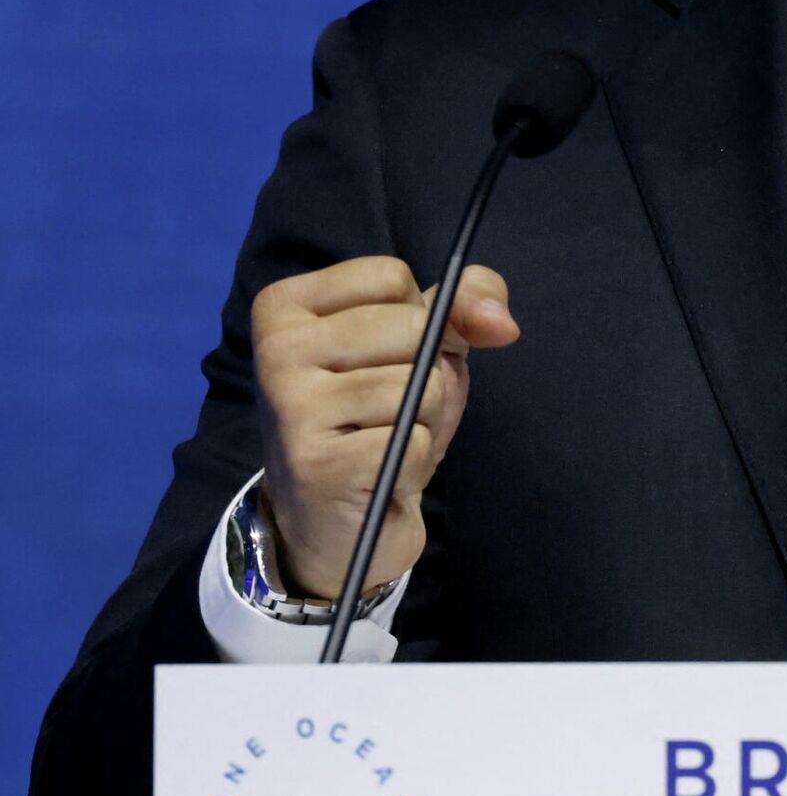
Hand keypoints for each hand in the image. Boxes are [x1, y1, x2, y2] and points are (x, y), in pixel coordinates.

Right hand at [251, 256, 518, 598]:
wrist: (337, 519)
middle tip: (385, 408)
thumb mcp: (425, 341)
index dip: (415, 317)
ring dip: (424, 419)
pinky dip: (417, 459)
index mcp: (285, 306)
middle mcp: (275, 350)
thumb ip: (469, 302)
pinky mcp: (318, 467)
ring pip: (419, 386)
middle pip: (412, 326)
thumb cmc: (378, 413)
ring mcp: (292, 410)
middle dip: (426, 371)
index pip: (392, 276)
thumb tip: (502, 323)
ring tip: (383, 439)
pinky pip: (415, 441)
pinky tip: (381, 472)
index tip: (383, 355)